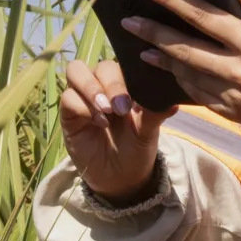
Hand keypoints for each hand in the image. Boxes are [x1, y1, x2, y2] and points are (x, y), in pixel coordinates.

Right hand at [56, 59, 167, 198]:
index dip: (129, 73)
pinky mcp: (69, 113)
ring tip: (107, 110)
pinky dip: (83, 106)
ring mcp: (83, 96)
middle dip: (112, 83)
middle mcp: (102, 84)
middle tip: (122, 108)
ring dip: (91, 88)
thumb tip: (173, 101)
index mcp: (125, 83)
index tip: (139, 97)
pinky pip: (68, 97)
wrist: (120, 178)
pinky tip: (99, 123)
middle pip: (100, 65)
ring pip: (76, 71)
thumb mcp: (148, 131)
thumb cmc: (136, 148)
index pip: (123, 62)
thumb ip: (155, 113)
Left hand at [121, 0, 240, 130]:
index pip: (202, 15)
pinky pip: (200, 97)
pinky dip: (182, 83)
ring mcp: (236, 97)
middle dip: (152, 31)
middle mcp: (240, 72)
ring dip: (162, 60)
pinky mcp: (237, 114)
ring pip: (188, 76)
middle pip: (184, 48)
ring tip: (141, 46)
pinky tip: (171, 71)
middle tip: (127, 20)